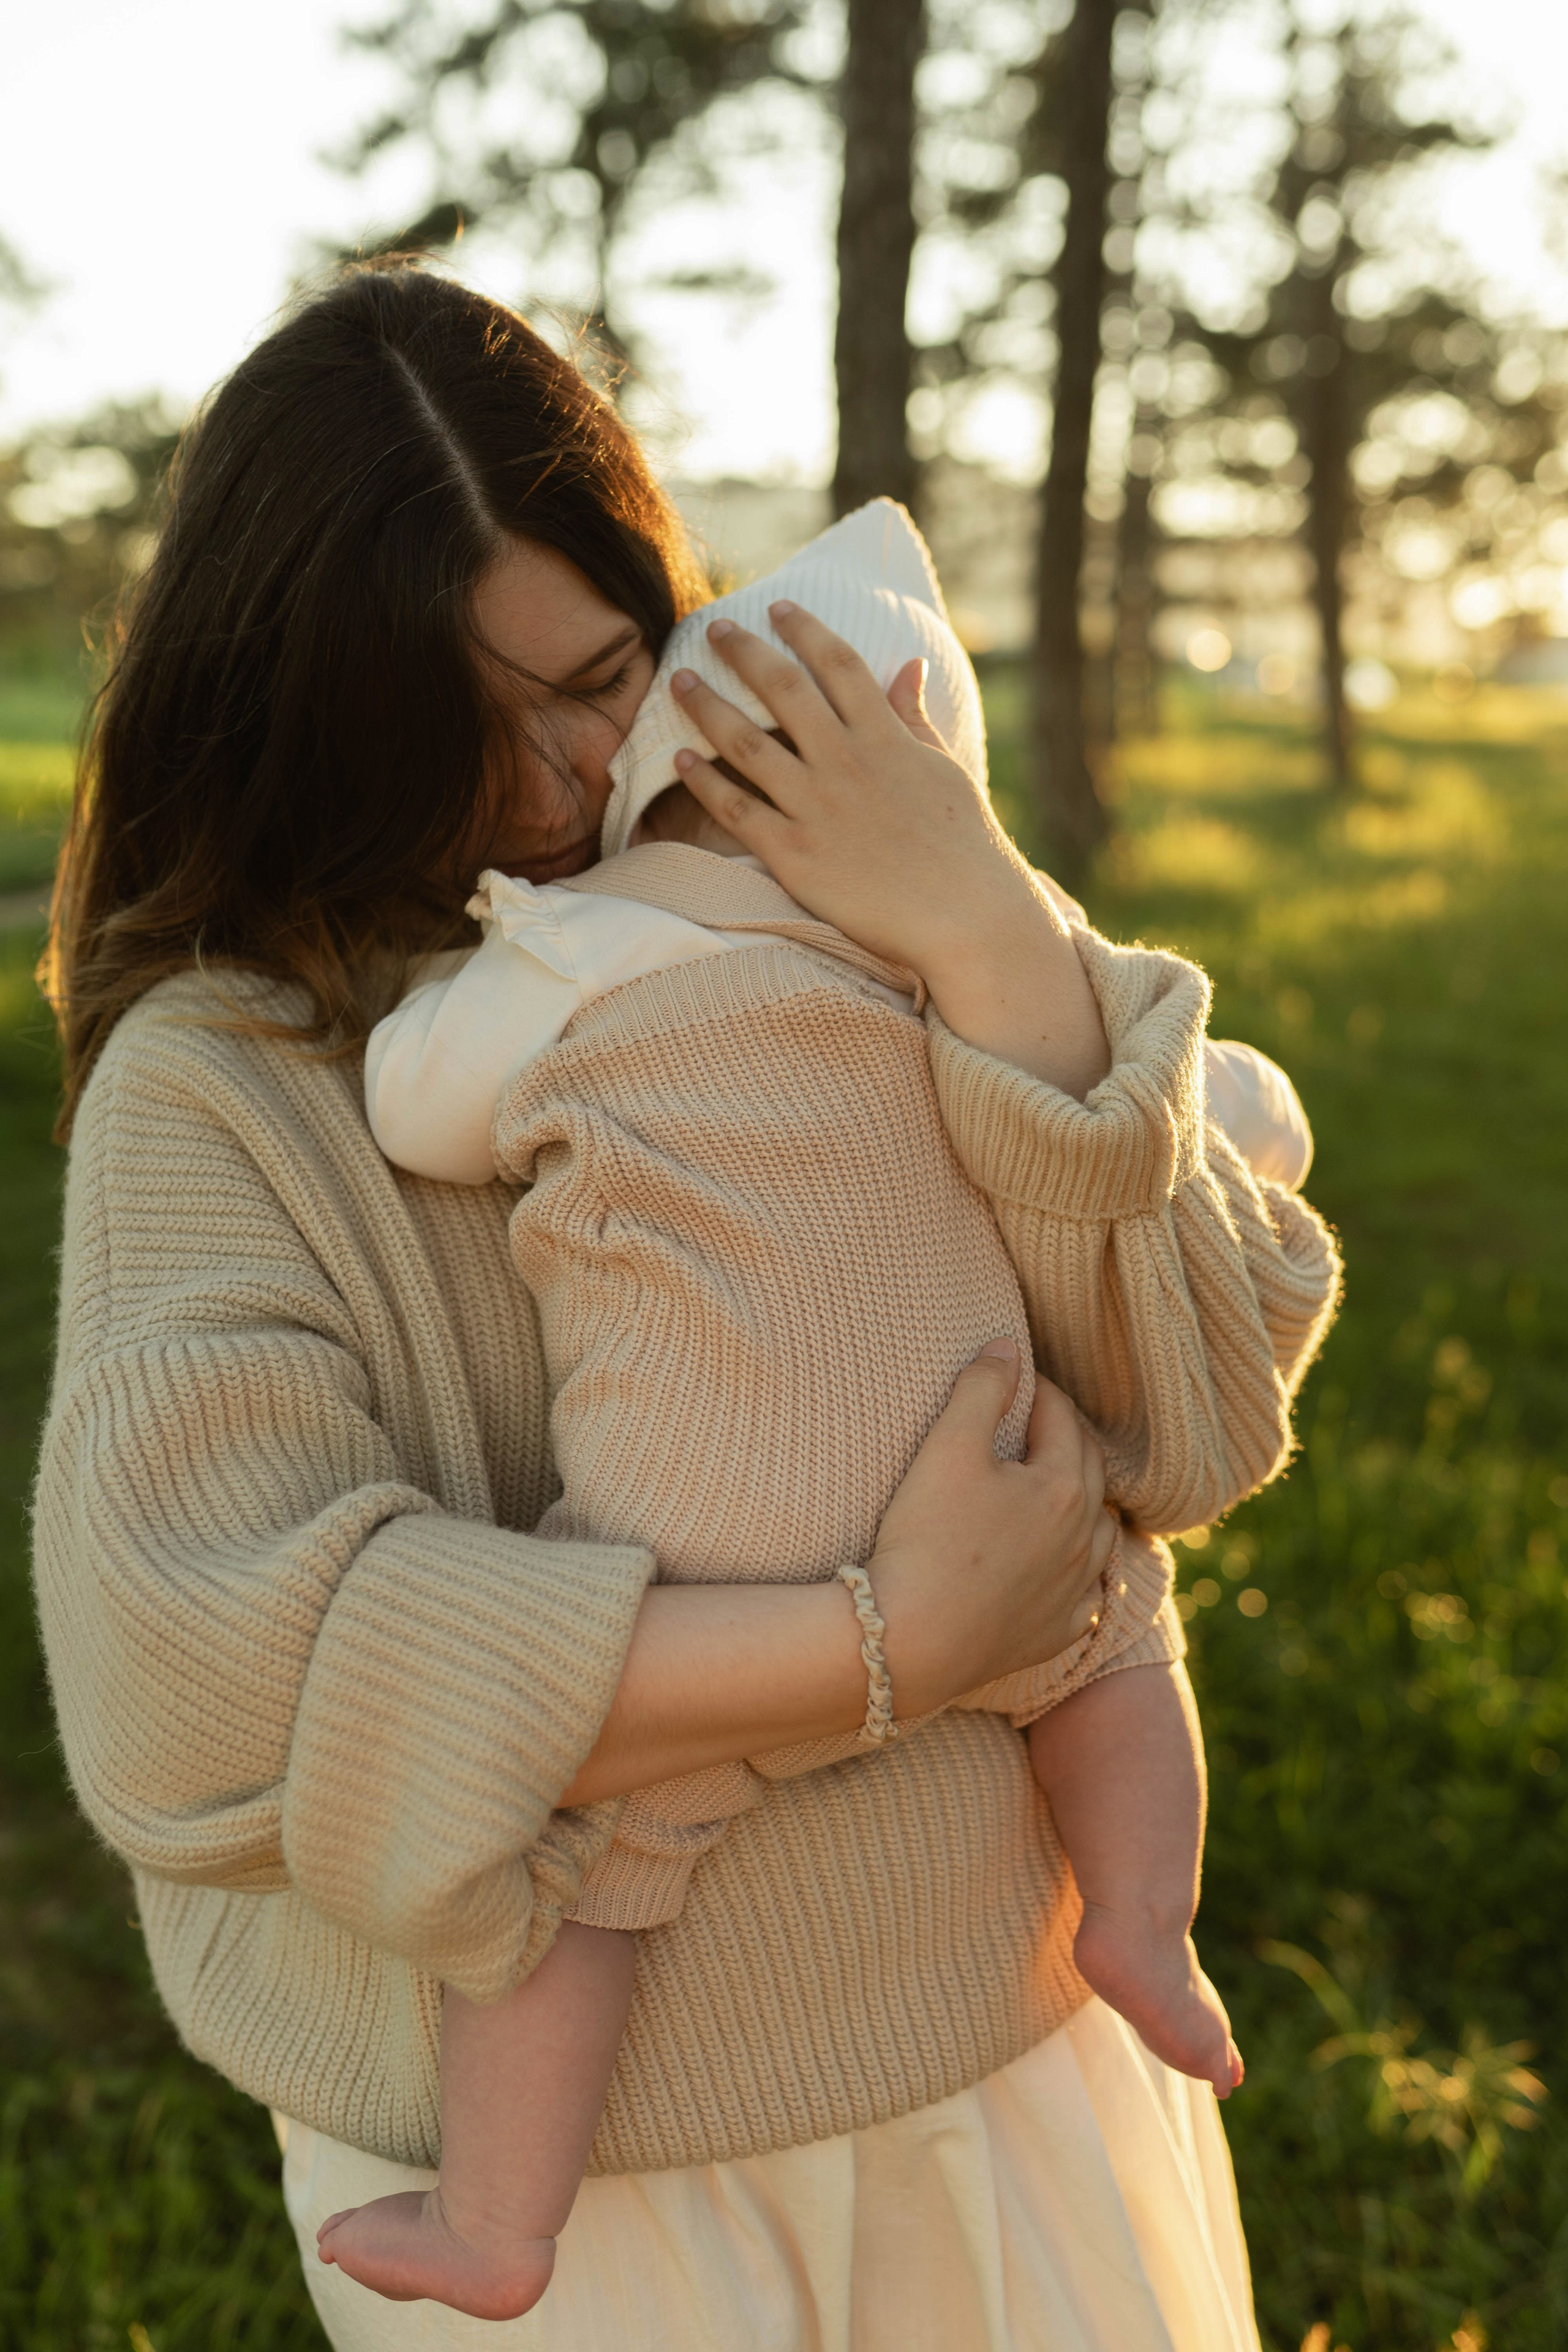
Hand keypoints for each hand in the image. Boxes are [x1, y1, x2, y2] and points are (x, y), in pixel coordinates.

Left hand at [671, 607, 1109, 1096]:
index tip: (778, 607)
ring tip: (679, 681)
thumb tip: (909, 664)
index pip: (838, 664)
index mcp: (885, 738)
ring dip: (708, 706)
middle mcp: (845, 763)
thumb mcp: (945, 769)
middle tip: (714, 628)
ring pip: (746, 743)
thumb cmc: (964, 846)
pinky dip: (705, 781)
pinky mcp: (795, 855)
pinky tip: (680, 758)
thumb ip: (915, 717)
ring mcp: (816, 808)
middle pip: (782, 690)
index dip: (805, 630)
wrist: (967, 917)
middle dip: (744, 652)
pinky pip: (737, 810)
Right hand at [868, 1340, 1114, 1717]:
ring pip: (1101, 1534)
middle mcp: (1083, 1538)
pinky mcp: (1056, 1632)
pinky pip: (1088, 1595)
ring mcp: (1074, 1590)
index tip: (1015, 1378)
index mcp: (1063, 1487)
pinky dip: (1082, 1572)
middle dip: (1065, 1437)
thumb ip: (982, 1388)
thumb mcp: (947, 1447)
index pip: (1061, 1418)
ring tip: (1059, 1490)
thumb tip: (1010, 1346)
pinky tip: (1066, 1569)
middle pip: (1087, 1470)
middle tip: (1035, 1420)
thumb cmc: (925, 1538)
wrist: (909, 1641)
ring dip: (1085, 1504)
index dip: (1038, 1390)